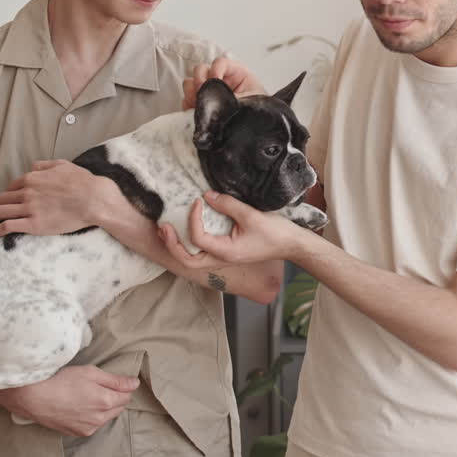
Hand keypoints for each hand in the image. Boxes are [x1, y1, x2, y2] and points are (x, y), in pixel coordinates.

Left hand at [0, 160, 111, 237]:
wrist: (94, 200)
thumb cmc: (83, 183)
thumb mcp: (64, 165)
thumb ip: (46, 165)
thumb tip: (34, 167)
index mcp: (33, 178)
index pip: (12, 187)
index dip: (9, 194)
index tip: (9, 201)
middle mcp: (27, 192)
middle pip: (3, 199)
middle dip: (0, 206)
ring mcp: (28, 209)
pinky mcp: (33, 224)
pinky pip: (6, 226)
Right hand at [0, 365, 138, 437]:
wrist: (35, 398)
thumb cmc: (62, 381)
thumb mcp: (91, 373)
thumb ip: (116, 380)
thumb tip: (134, 384)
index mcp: (106, 401)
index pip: (127, 395)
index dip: (123, 387)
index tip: (114, 381)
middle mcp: (100, 418)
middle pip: (118, 407)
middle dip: (114, 397)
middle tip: (98, 386)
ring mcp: (88, 427)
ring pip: (105, 417)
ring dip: (102, 408)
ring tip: (86, 396)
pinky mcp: (77, 433)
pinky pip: (93, 424)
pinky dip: (91, 416)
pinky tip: (79, 406)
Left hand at [170, 191, 304, 264]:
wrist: (292, 245)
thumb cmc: (275, 233)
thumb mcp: (251, 215)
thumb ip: (227, 205)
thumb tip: (207, 195)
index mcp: (226, 253)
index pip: (198, 238)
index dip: (193, 218)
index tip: (198, 201)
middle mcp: (222, 259)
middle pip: (187, 260)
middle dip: (172, 245)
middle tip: (164, 227)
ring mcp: (224, 258)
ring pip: (193, 260)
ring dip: (178, 246)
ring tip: (168, 230)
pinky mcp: (228, 253)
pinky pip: (203, 252)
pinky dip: (191, 244)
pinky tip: (188, 230)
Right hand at [182, 57, 265, 109]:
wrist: (259, 127)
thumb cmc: (259, 110)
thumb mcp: (251, 101)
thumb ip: (234, 98)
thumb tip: (217, 102)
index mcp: (236, 73)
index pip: (220, 62)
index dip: (216, 70)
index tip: (216, 81)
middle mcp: (221, 79)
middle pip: (200, 70)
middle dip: (199, 81)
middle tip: (204, 93)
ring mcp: (209, 91)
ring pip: (190, 83)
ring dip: (192, 93)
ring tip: (200, 104)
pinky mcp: (202, 104)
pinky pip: (187, 100)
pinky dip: (188, 105)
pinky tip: (196, 112)